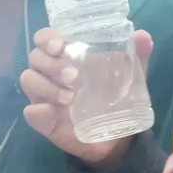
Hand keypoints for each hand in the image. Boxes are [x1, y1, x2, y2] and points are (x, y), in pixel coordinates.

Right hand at [20, 26, 153, 164]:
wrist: (115, 138)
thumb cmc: (114, 98)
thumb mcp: (129, 77)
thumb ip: (135, 56)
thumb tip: (142, 35)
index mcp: (65, 56)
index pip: (45, 39)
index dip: (47, 38)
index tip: (61, 45)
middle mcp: (49, 73)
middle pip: (35, 58)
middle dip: (52, 64)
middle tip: (73, 75)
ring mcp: (43, 95)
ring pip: (29, 80)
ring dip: (47, 86)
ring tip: (70, 97)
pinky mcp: (42, 119)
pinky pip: (31, 111)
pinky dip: (39, 110)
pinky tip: (54, 112)